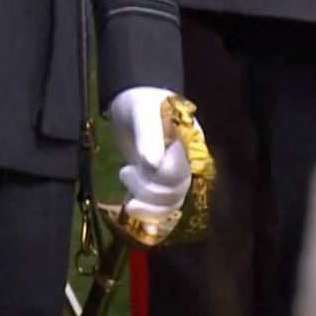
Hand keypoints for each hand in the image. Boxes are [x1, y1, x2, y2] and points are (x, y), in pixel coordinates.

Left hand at [110, 87, 192, 219]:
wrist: (129, 104)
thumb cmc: (139, 102)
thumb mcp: (143, 112)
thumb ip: (149, 135)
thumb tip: (153, 164)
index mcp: (190, 143)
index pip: (179, 172)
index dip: (159, 176)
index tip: (135, 163)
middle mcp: (186, 161)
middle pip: (177, 191)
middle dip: (147, 190)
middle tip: (125, 171)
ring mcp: (173, 173)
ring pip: (171, 203)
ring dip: (146, 204)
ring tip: (126, 182)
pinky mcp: (158, 183)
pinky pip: (162, 208)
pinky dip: (147, 213)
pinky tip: (130, 206)